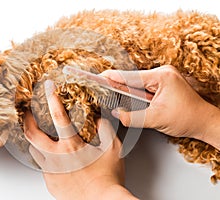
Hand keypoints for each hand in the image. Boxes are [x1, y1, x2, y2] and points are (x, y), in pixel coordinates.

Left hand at [24, 80, 136, 199]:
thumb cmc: (108, 178)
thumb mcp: (113, 149)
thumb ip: (105, 130)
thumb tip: (98, 120)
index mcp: (71, 146)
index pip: (58, 116)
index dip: (52, 99)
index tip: (48, 87)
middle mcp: (56, 158)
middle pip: (32, 134)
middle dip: (27, 120)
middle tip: (28, 112)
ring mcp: (50, 171)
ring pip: (34, 151)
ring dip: (37, 141)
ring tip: (42, 136)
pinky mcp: (50, 183)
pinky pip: (42, 166)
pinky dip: (46, 158)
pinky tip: (55, 159)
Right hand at [100, 65, 219, 148]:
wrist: (204, 122)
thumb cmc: (187, 118)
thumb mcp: (155, 119)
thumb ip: (132, 117)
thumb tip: (117, 113)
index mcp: (162, 76)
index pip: (130, 77)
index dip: (112, 78)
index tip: (98, 77)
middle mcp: (162, 73)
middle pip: (132, 79)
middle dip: (119, 87)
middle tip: (103, 91)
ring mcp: (163, 77)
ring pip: (137, 84)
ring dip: (128, 93)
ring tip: (114, 97)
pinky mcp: (162, 84)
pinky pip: (143, 87)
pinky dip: (135, 94)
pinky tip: (129, 100)